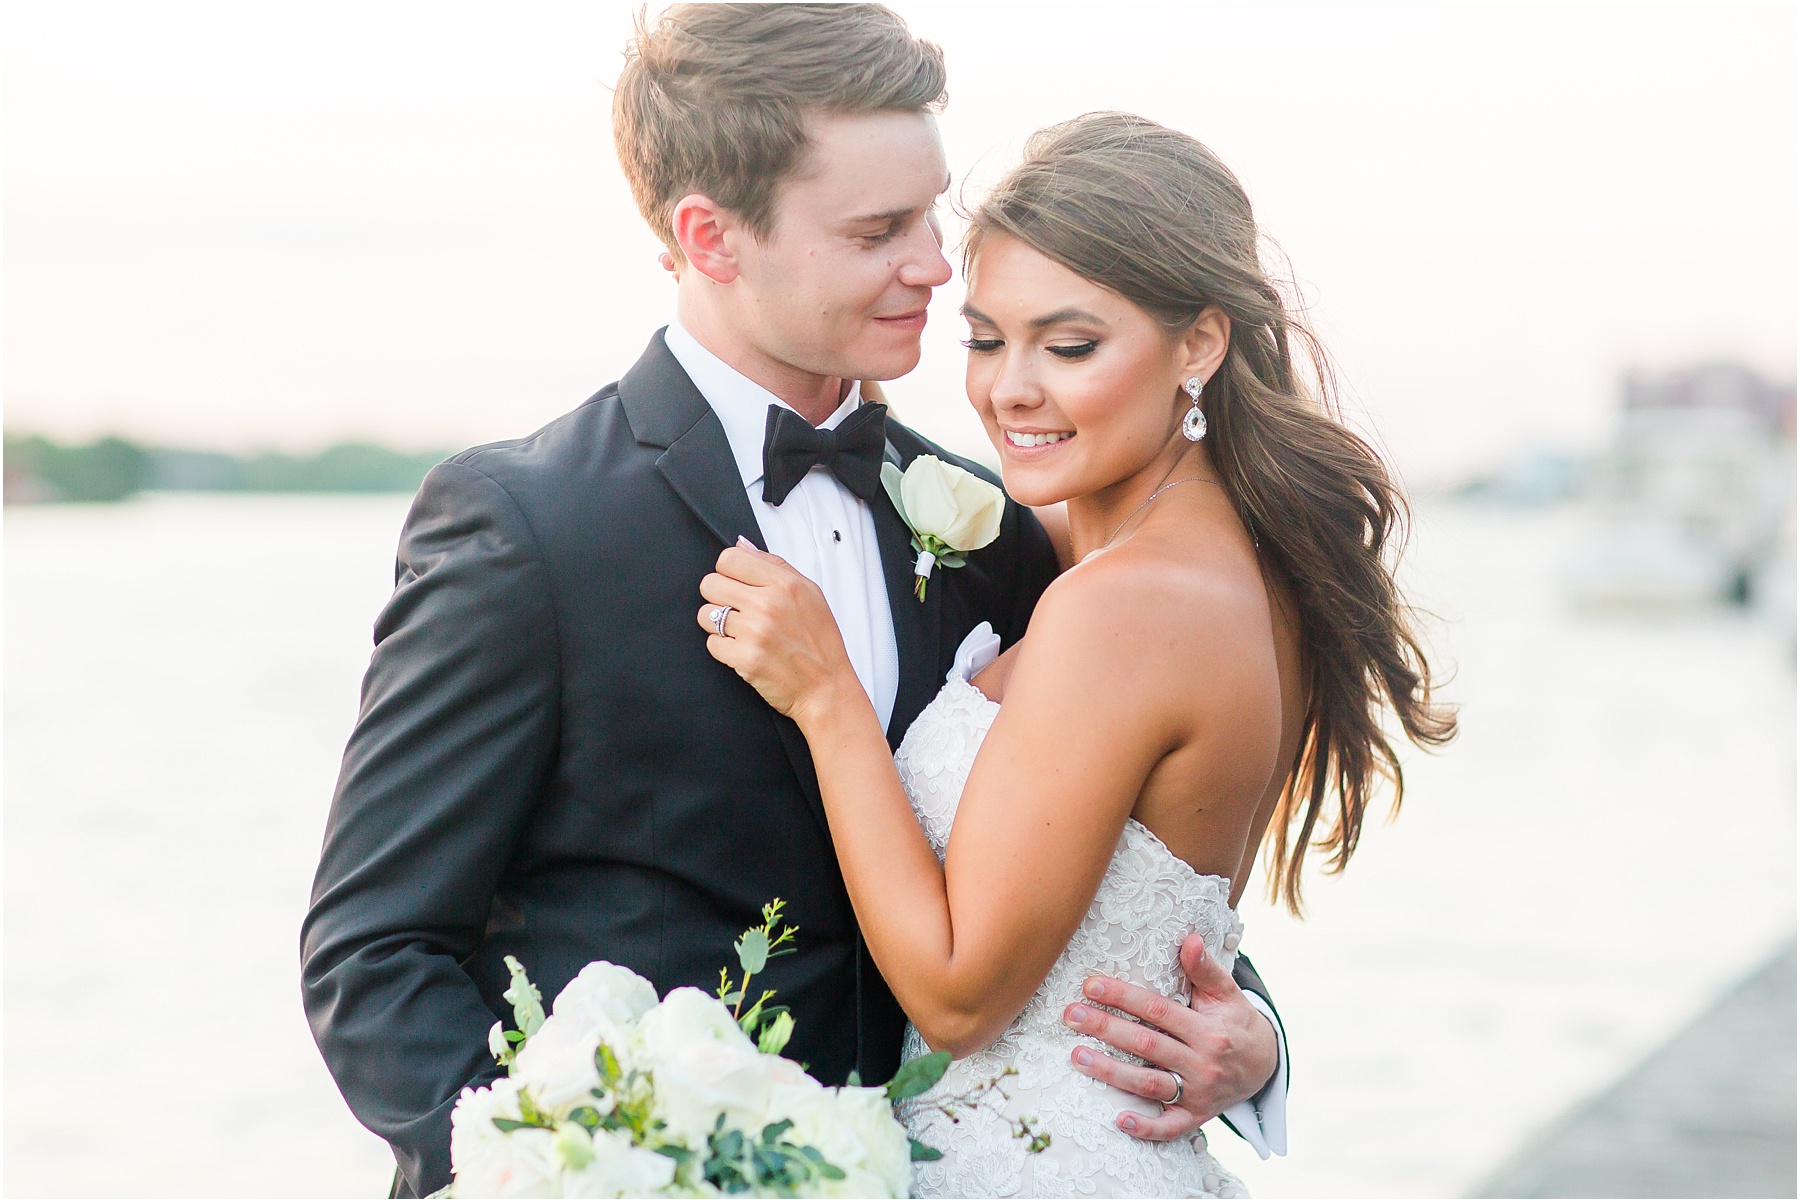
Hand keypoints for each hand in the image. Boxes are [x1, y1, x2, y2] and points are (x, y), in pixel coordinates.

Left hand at [697, 539, 859, 726]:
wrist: (826, 687)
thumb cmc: (820, 642)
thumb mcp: (809, 593)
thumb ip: (774, 565)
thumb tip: (742, 546)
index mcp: (784, 584)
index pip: (729, 559)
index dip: (727, 571)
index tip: (735, 583)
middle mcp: (768, 604)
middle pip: (710, 584)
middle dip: (719, 597)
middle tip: (737, 610)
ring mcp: (754, 632)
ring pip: (706, 615)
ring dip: (719, 624)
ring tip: (742, 632)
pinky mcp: (744, 659)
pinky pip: (712, 644)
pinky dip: (724, 649)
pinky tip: (744, 650)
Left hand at [1061, 934, 1277, 1140]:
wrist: (1265, 1066)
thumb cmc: (1235, 1022)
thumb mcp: (1227, 993)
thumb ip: (1205, 969)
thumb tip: (1189, 939)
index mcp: (1208, 1030)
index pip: (1158, 1010)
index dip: (1123, 997)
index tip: (1091, 985)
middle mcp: (1203, 1063)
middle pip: (1147, 1045)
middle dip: (1106, 1029)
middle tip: (1071, 1016)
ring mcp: (1199, 1093)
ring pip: (1150, 1085)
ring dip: (1112, 1073)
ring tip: (1077, 1056)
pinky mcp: (1196, 1116)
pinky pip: (1170, 1127)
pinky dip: (1146, 1128)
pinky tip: (1118, 1120)